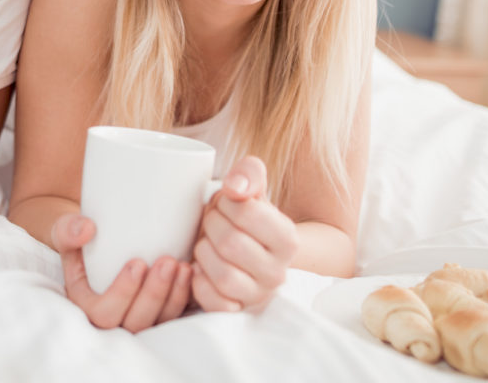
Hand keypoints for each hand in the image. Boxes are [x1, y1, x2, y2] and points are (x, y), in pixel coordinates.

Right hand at [50, 214, 192, 331]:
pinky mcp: (156, 318)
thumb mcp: (65, 233)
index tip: (137, 263)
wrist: (95, 248)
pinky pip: (174, 319)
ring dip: (173, 297)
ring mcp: (136, 322)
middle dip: (154, 294)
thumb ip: (68, 230)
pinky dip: (184, 299)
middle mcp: (112, 322)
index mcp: (86, 307)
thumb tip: (87, 229)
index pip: (104, 314)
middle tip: (167, 262)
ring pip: (158, 324)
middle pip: (135, 323)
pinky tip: (189, 274)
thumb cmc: (80, 243)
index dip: (122, 293)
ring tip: (182, 267)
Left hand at [190, 156, 296, 312]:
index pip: (247, 212)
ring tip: (206, 243)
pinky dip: (199, 282)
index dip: (226, 202)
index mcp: (288, 240)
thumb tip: (235, 187)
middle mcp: (278, 272)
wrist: (247, 252)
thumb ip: (249, 175)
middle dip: (211, 225)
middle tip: (211, 222)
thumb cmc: (244, 220)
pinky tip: (200, 268)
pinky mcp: (236, 311)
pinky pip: (214, 302)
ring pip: (223, 275)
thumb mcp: (251, 191)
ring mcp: (258, 295)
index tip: (224, 204)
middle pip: (231, 243)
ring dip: (204, 253)